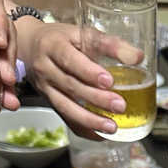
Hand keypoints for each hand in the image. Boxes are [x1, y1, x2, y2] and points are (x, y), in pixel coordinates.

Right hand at [19, 22, 142, 136]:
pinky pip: (66, 119)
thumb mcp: (81, 33)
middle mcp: (46, 68)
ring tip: (112, 127)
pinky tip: (101, 135)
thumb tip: (138, 57)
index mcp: (53, 46)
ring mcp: (46, 88)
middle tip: (120, 105)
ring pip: (66, 107)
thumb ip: (109, 44)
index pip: (70, 59)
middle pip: (71, 86)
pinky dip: (84, 129)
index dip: (89, 72)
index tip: (108, 81)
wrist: (30, 47)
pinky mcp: (50, 103)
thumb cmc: (61, 39)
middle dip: (96, 99)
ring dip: (90, 120)